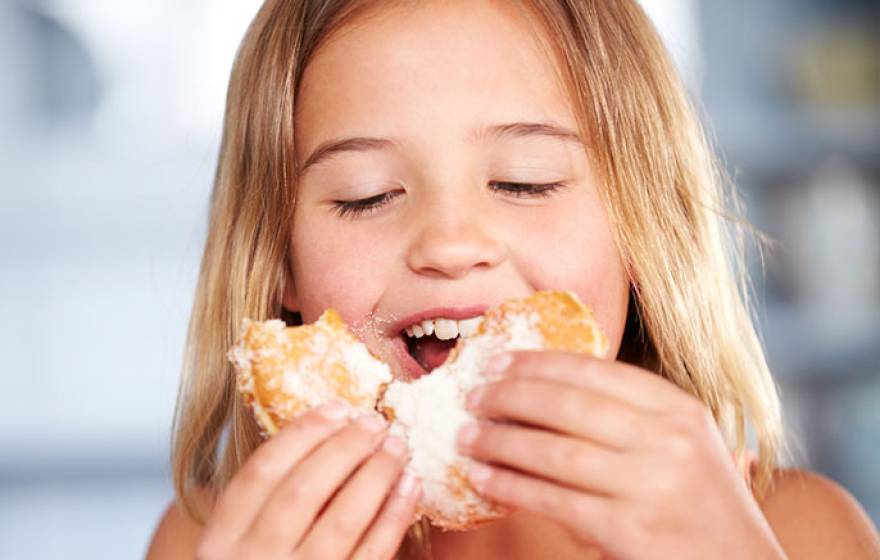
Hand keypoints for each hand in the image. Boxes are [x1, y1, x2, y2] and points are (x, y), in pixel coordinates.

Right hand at [197, 403, 421, 559]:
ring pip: (343, 519)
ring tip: (398, 446)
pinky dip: (395, 516)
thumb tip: (327, 430)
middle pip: (303, 490)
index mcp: (220, 543)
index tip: (337, 406)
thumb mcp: (242, 546)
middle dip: (345, 448)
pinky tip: (411, 486)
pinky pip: (373, 554)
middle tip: (376, 421)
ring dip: (376, 475)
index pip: (260, 473)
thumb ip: (269, 502)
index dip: (302, 434)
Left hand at [457, 351, 785, 559]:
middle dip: (509, 395)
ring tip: (465, 435)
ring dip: (499, 440)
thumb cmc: (701, 504)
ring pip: (553, 451)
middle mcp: (667, 440)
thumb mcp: (684, 444)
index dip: (536, 362)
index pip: (594, 370)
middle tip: (471, 395)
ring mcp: (650, 486)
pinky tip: (483, 478)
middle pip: (567, 404)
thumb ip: (630, 416)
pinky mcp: (629, 532)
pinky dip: (510, 487)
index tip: (496, 361)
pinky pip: (553, 501)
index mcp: (678, 409)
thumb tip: (542, 390)